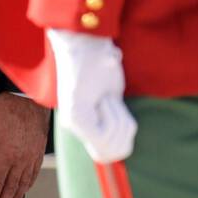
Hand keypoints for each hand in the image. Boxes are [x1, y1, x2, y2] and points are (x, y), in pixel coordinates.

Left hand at [0, 92, 49, 197]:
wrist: (33, 97)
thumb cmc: (9, 106)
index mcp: (7, 153)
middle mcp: (21, 159)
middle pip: (11, 186)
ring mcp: (32, 156)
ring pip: (23, 183)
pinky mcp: (39, 151)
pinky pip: (34, 173)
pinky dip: (28, 185)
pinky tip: (25, 191)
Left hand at [48, 28, 136, 163]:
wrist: (87, 42)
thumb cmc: (102, 63)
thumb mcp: (114, 98)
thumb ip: (114, 120)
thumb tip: (123, 149)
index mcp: (82, 123)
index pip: (109, 155)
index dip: (124, 140)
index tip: (121, 115)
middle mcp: (74, 127)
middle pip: (115, 152)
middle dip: (123, 129)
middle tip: (113, 104)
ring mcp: (73, 123)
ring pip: (111, 142)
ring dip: (118, 118)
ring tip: (106, 96)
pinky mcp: (75, 116)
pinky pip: (103, 133)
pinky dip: (112, 115)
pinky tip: (103, 98)